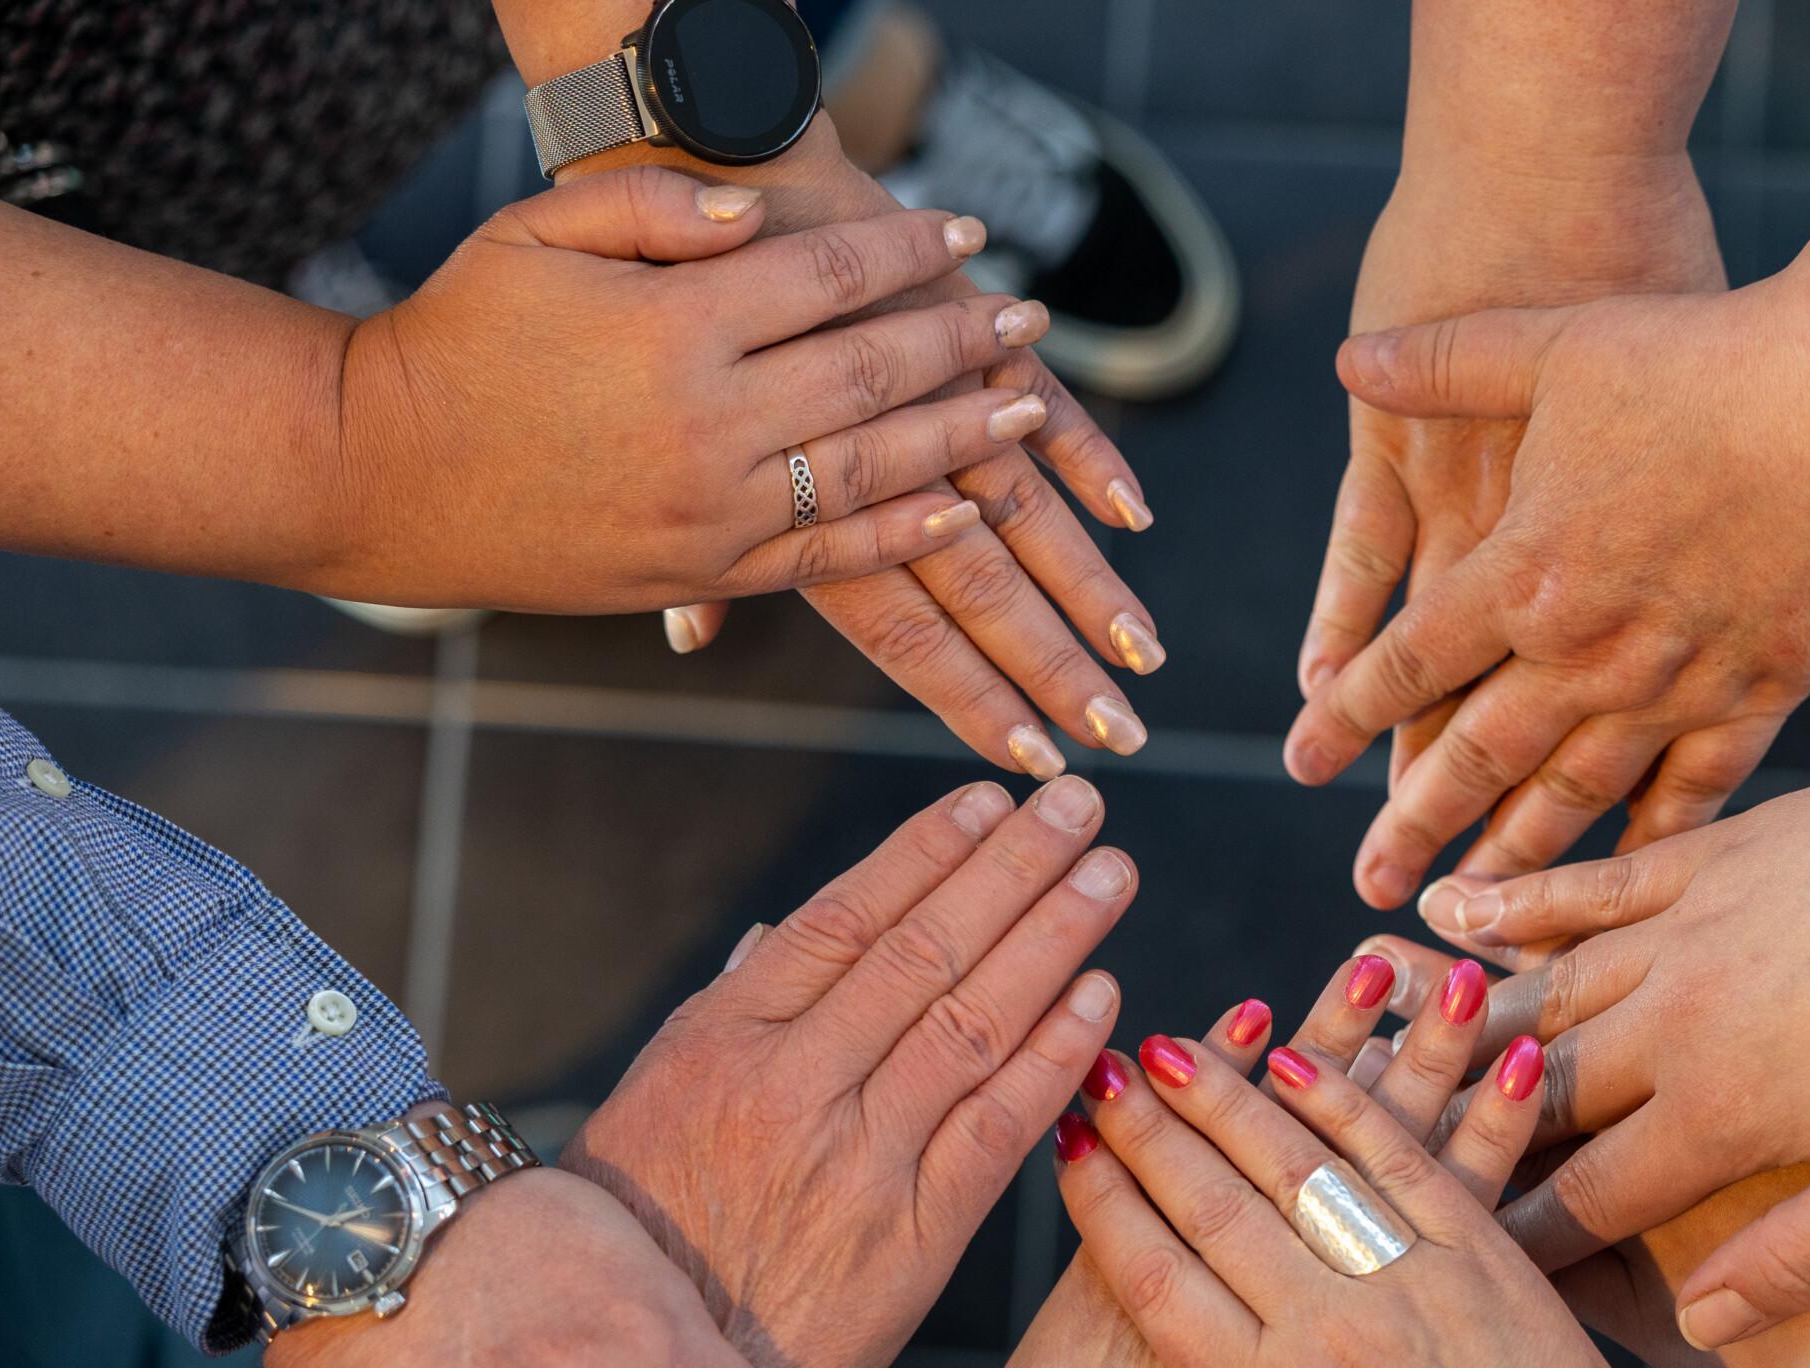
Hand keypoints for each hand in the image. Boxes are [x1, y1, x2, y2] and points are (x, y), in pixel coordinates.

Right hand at [331, 172, 1059, 611]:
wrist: (380, 473)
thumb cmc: (457, 336)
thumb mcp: (537, 233)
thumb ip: (656, 211)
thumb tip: (766, 214)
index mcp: (672, 326)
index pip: (827, 276)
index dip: (907, 252)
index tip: (969, 236)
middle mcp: (706, 421)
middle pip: (871, 371)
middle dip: (961, 340)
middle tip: (1030, 317)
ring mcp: (711, 508)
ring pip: (872, 468)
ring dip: (962, 436)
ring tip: (1025, 405)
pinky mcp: (702, 572)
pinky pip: (828, 553)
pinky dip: (904, 530)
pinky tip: (962, 505)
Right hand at [566, 779, 1135, 1367]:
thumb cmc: (643, 1241)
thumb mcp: (653, 1107)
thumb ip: (730, 1017)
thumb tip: (777, 936)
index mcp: (722, 1041)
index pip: (845, 920)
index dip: (927, 853)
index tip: (988, 800)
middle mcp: (793, 1087)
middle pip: (924, 951)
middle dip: (1011, 868)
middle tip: (1079, 806)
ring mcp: (858, 1162)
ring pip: (971, 1022)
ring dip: (1052, 938)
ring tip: (1108, 873)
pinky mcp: (911, 1241)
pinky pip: (998, 1127)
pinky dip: (1054, 1055)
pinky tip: (1100, 997)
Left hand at [582, 121, 1167, 776]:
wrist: (698, 164)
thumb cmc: (664, 314)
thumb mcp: (668, 440)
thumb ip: (697, 542)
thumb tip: (693, 640)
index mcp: (801, 511)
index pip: (905, 636)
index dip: (972, 701)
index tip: (1033, 762)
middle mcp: (871, 464)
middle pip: (980, 590)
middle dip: (1054, 669)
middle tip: (1120, 739)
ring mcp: (923, 393)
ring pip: (1019, 510)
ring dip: (1089, 586)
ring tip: (1146, 654)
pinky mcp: (957, 322)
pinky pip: (1036, 398)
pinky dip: (1087, 455)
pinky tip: (1135, 518)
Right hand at [1056, 1001, 1606, 1367]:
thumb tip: (1198, 1322)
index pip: (1155, 1277)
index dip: (1102, 1198)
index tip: (1069, 1137)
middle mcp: (1327, 1337)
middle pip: (1212, 1206)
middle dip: (1148, 1129)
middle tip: (1107, 1068)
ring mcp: (1404, 1285)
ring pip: (1297, 1166)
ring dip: (1228, 1094)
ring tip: (1172, 1046)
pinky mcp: (1478, 1251)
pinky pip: (1400, 1156)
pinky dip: (1345, 1102)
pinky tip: (1295, 1058)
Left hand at [1287, 277, 1809, 904]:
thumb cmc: (1707, 358)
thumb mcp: (1554, 342)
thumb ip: (1445, 362)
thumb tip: (1347, 356)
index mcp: (1522, 571)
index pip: (1407, 663)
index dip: (1346, 715)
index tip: (1300, 762)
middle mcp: (1584, 649)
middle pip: (1476, 756)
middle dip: (1414, 824)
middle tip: (1370, 885)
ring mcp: (1672, 684)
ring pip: (1572, 792)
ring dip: (1515, 853)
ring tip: (1473, 907)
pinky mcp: (1756, 696)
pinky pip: (1689, 792)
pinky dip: (1645, 841)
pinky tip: (1614, 880)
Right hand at [1420, 741, 1809, 1345]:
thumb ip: (1801, 1265)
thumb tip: (1700, 1320)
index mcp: (1720, 1110)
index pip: (1582, 1194)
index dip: (1515, 1237)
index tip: (1459, 1268)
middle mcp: (1677, 1014)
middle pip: (1536, 1086)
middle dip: (1457, 1125)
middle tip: (1379, 1148)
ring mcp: (1689, 922)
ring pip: (1545, 983)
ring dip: (1465, 1018)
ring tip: (1390, 1040)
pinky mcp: (1719, 850)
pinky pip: (1589, 883)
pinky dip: (1516, 903)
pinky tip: (1454, 910)